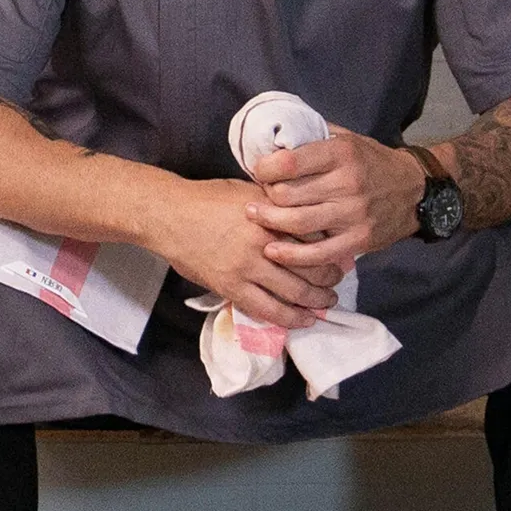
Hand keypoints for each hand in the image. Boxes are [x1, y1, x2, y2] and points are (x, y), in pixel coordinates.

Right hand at [150, 179, 337, 328]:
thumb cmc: (208, 199)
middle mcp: (264, 242)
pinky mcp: (232, 287)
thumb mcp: (249, 190)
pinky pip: (268, 309)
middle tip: (338, 280)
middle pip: (310, 265)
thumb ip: (277, 203)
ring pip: (294, 291)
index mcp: (271, 215)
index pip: (314, 235)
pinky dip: (290, 318)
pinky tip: (303, 320)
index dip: (332, 247)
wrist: (170, 216)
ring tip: (326, 302)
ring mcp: (247, 267)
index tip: (341, 252)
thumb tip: (305, 212)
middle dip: (330, 276)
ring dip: (316, 300)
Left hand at [245, 124, 424, 269]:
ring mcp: (353, 214)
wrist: (414, 190)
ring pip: (297, 223)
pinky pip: (318, 253)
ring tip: (255, 218)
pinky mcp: (358, 239)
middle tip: (254, 198)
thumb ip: (314, 136)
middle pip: (288, 195)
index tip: (258, 171)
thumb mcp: (348, 138)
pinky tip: (273, 251)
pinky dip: (291, 255)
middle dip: (265, 197)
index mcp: (341, 154)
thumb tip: (275, 134)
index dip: (265, 168)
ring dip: (270, 223)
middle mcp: (347, 183)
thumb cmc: (372, 162)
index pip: (290, 162)